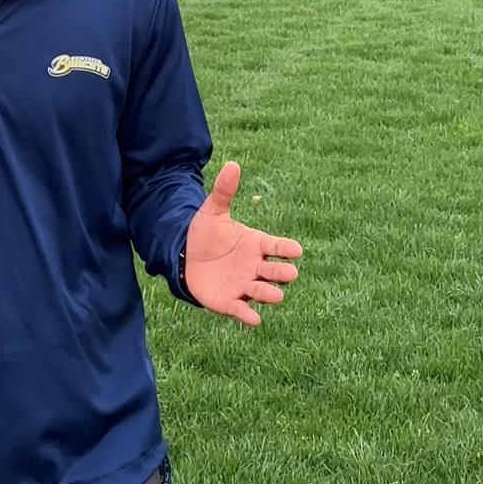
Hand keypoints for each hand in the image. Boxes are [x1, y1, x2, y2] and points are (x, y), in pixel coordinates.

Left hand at [184, 162, 301, 325]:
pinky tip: (254, 320)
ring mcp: (244, 285)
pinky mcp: (230, 302)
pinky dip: (248, 315)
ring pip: (263, 292)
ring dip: (270, 294)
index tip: (297, 250)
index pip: (277, 246)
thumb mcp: (212, 211)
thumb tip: (232, 163)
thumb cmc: (205, 234)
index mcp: (256, 244)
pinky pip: (242, 310)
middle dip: (283, 273)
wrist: (185, 256)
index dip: (287, 249)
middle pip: (275, 271)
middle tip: (289, 273)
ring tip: (275, 295)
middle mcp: (255, 267)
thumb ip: (223, 191)